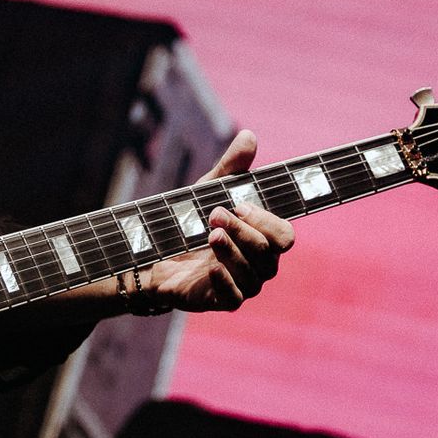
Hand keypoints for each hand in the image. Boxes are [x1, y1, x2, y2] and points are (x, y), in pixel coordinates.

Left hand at [142, 129, 293, 312]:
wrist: (153, 255)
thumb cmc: (189, 222)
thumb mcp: (207, 191)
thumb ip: (231, 168)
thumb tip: (249, 136)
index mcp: (262, 237)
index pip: (284, 235)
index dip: (267, 220)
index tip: (240, 204)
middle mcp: (259, 263)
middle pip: (269, 253)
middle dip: (243, 231)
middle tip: (214, 214)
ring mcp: (242, 284)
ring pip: (254, 275)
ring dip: (232, 252)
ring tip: (210, 234)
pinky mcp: (220, 301)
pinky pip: (234, 298)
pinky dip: (225, 282)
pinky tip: (210, 267)